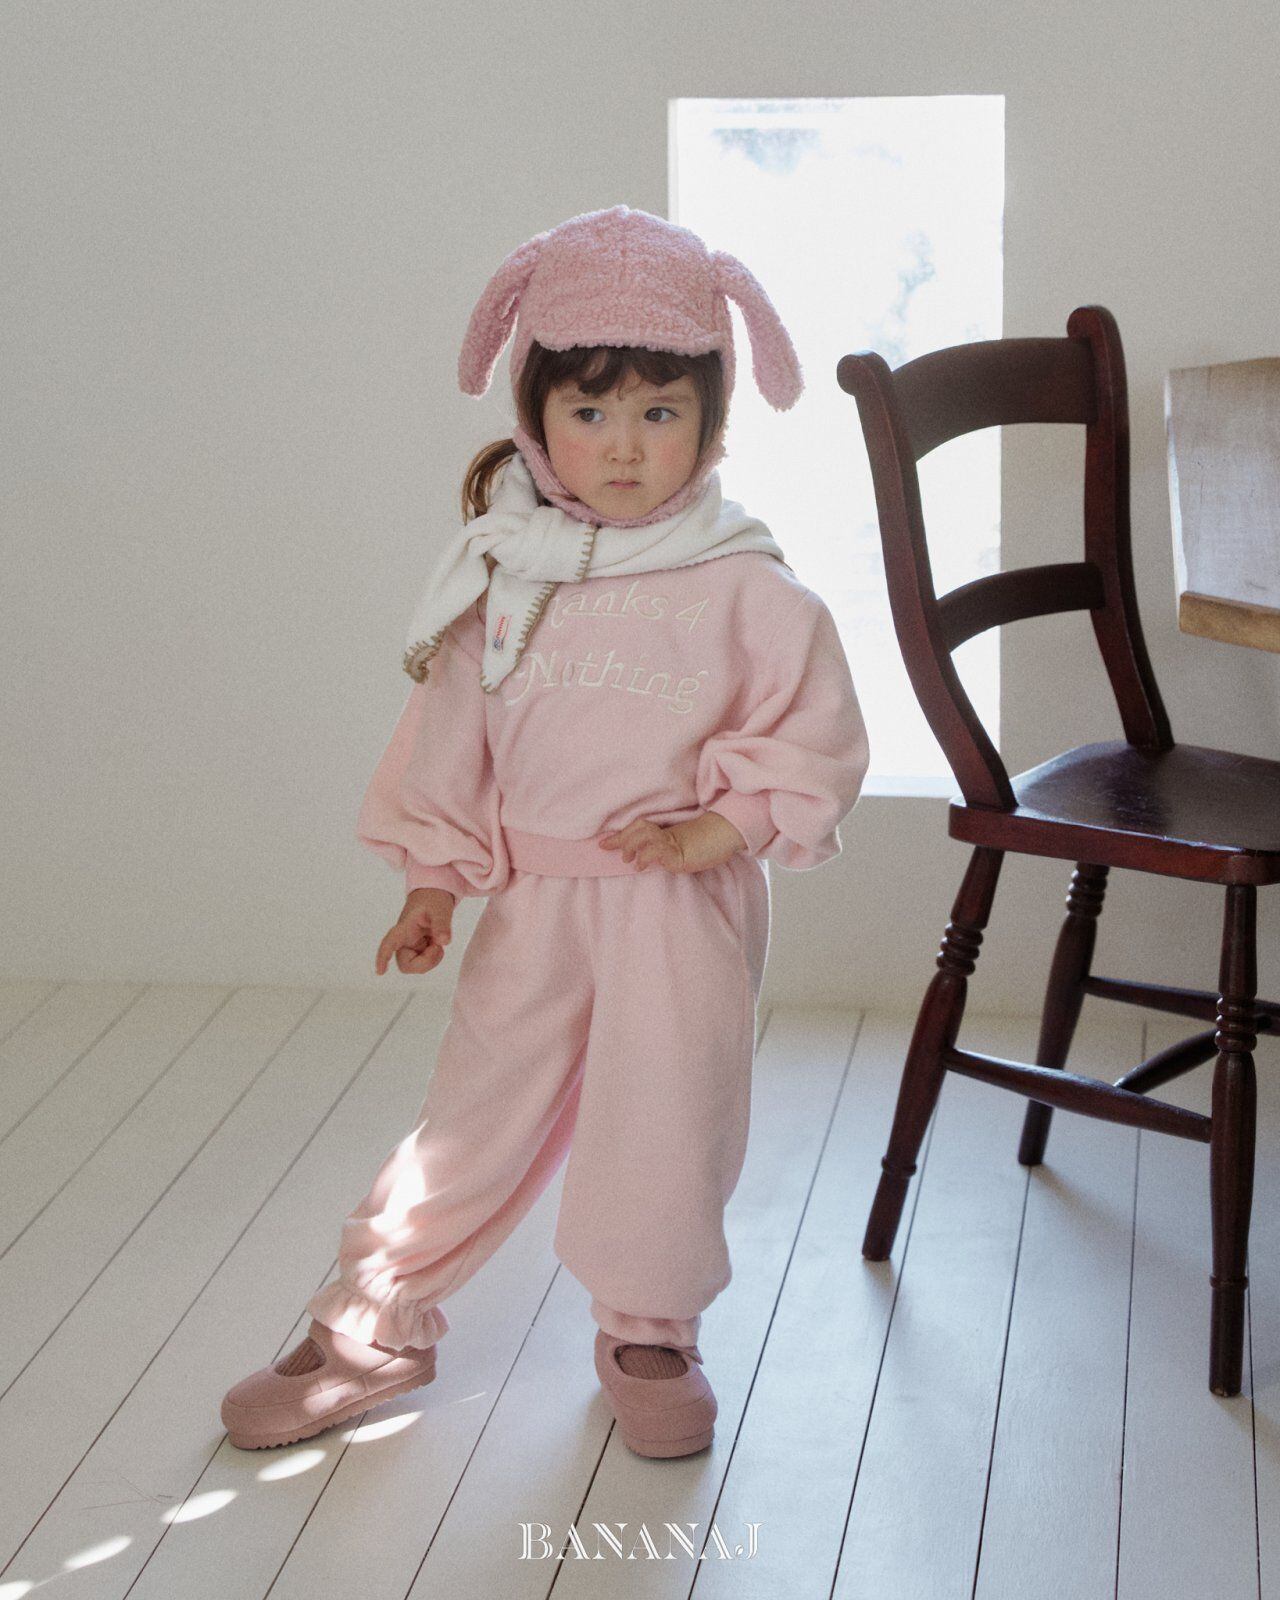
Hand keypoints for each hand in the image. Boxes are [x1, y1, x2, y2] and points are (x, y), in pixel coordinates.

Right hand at [376, 887, 455, 974]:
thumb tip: (444, 942)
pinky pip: (423, 962)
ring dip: (431, 960)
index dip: (383, 958)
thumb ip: (442, 925)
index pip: (390, 943)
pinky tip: (437, 944)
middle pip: (405, 964)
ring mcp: (411, 946)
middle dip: (424, 963)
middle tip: (438, 947)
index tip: (381, 972)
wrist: (434, 894)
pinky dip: (434, 957)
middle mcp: (404, 940)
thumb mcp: (440, 909)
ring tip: (438, 941)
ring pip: (415, 966)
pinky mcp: (418, 949)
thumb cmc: (433, 900)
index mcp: (404, 928)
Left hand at [598, 811, 747, 874]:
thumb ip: (666, 853)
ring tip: (628, 858)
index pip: (638, 828)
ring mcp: (674, 842)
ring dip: (631, 845)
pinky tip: (640, 865)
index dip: (620, 835)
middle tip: (609, 848)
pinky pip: (659, 851)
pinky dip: (646, 856)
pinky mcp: (681, 853)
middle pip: (638, 828)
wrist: (728, 837)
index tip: (602, 843)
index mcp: (666, 833)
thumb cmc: (707, 845)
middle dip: (621, 838)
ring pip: (644, 835)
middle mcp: (667, 835)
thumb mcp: (683, 850)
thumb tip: (648, 862)